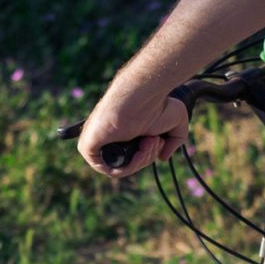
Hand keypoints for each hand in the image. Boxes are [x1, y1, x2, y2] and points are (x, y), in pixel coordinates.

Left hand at [76, 86, 190, 176]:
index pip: (133, 158)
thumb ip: (174, 142)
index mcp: (124, 135)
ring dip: (139, 161)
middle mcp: (109, 139)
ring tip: (149, 142)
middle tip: (154, 140)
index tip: (159, 141)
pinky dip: (124, 166)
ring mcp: (98, 143)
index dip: (148, 156)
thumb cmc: (158, 104)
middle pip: (128, 165)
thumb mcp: (177, 124)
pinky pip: (105, 168)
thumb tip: (162, 158)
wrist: (143, 95)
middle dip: (146, 157)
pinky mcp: (88, 146)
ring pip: (118, 168)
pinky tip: (137, 152)